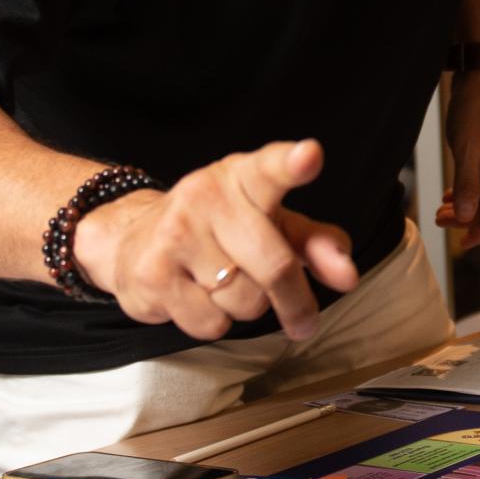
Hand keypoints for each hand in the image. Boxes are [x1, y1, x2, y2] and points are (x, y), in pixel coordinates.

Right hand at [72, 137, 356, 341]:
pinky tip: (196, 298)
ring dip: (246, 308)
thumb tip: (347, 275)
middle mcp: (207, 195)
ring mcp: (176, 232)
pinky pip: (210, 322)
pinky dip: (214, 322)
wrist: (132, 242)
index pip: (270, 168)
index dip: (291, 164)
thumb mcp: (274, 226)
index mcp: (244, 176)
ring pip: (244, 300)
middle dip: (295, 302)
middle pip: (274, 265)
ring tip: (225, 286)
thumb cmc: (220, 232)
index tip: (309, 156)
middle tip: (303, 321)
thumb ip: (317, 244)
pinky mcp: (153, 273)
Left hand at [436, 73, 479, 249]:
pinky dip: (466, 190)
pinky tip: (450, 195)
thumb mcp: (467, 150)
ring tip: (441, 211)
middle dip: (469, 218)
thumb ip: (468, 186)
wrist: (478, 75)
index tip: (463, 242)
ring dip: (466, 205)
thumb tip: (467, 217)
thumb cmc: (477, 107)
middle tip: (442, 222)